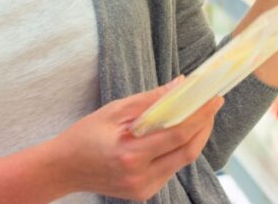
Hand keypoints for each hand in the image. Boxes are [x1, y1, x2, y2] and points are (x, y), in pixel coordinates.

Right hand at [49, 80, 223, 199]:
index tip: (214, 98)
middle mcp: (140, 177)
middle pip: (187, 152)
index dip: (200, 116)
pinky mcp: (144, 193)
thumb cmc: (84, 136)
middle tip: (212, 105)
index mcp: (131, 155)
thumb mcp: (115, 111)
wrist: (63, 169)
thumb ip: (150, 100)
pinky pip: (170, 169)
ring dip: (194, 138)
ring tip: (199, 115)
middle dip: (204, 126)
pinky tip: (180, 133)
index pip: (178, 135)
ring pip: (182, 162)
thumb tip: (180, 85)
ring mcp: (143, 189)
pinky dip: (179, 149)